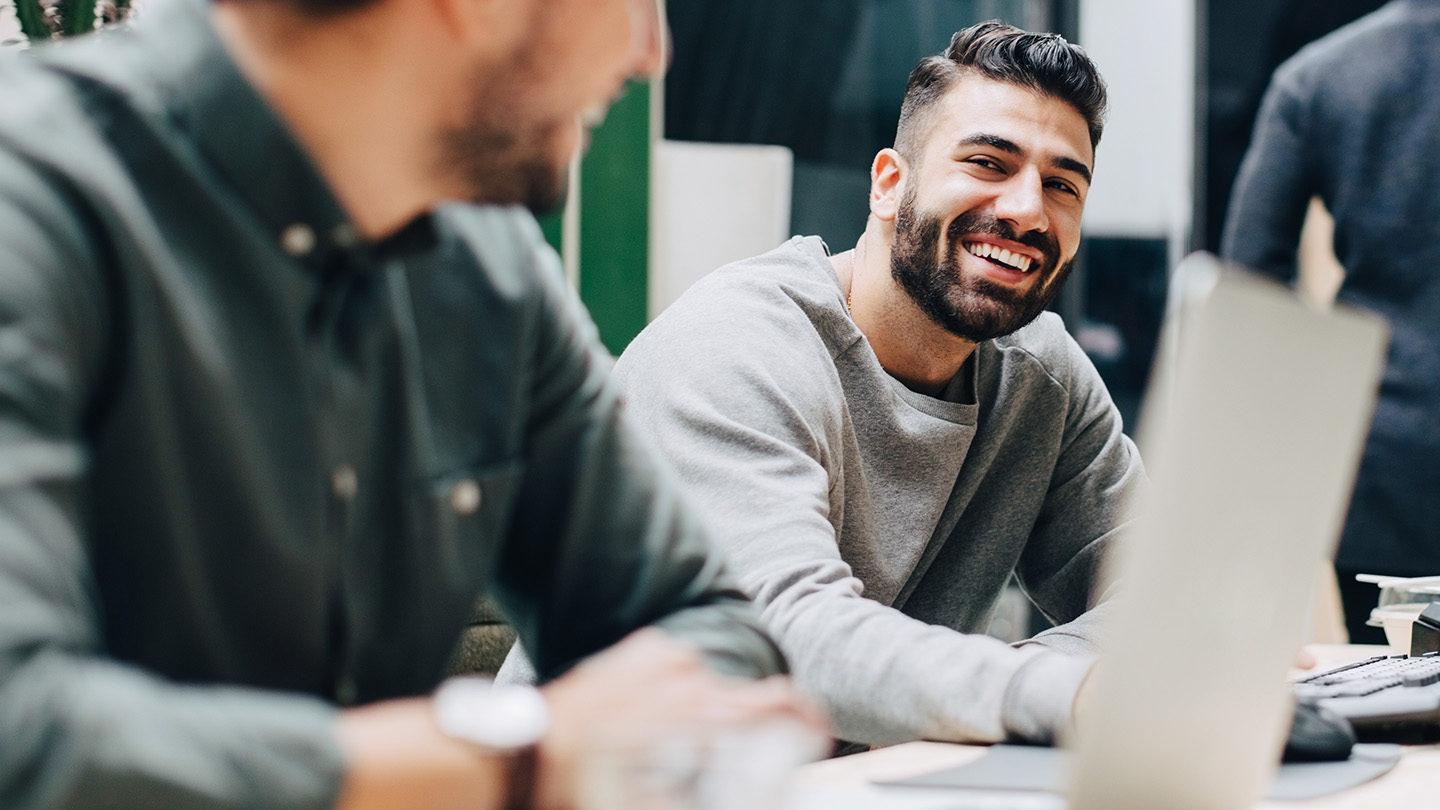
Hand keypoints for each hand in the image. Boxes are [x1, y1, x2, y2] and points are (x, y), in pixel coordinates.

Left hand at [534, 628, 828, 809]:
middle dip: (729, 735)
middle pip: (737, 703)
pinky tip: (644, 724)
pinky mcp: (642, 648)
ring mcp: (665, 656)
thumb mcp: (654, 807)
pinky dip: (671, 695)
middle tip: (701, 764)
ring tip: (661, 747)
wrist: (526, 754)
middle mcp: (692, 675)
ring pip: (706, 688)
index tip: (811, 733)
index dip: (805, 719)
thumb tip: (746, 795)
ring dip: (697, 715)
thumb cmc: (587, 789)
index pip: (782, 702)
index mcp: (703, 713)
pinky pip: (677, 671)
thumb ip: (707, 794)